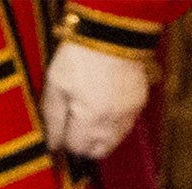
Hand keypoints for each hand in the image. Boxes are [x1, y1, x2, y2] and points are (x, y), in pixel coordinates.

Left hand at [41, 39, 150, 160]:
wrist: (111, 33)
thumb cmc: (80, 57)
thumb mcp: (55, 87)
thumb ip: (52, 120)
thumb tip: (52, 145)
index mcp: (91, 118)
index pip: (76, 148)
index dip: (65, 140)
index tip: (61, 130)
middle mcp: (113, 120)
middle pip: (98, 151)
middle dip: (84, 144)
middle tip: (74, 128)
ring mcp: (129, 112)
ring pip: (114, 141)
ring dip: (100, 136)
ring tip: (89, 116)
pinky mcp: (139, 101)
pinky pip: (126, 124)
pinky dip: (114, 123)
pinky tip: (104, 106)